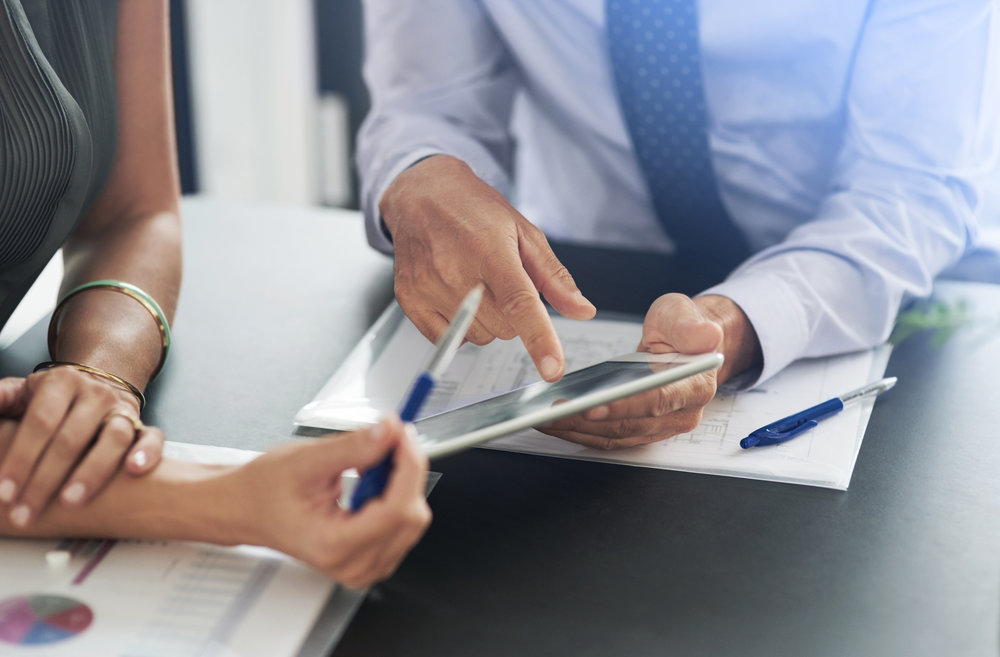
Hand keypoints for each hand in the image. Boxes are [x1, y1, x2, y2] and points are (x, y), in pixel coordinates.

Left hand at [0, 368, 161, 525]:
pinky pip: (153, 437)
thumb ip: (1, 399)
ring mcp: (122, 410)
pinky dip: (147, 453)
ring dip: (92, 472)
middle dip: (45, 479)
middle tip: (25, 512)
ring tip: (70, 502)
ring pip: (113, 438)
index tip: (6, 491)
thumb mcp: (24, 391)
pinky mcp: (143, 425)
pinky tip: (134, 471)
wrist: (100, 380)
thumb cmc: (54, 398)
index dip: (22, 457)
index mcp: (62, 382)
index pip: (40, 422)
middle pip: (71, 438)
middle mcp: (96, 394)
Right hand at [233, 415, 430, 588]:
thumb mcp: (307, 460)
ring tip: (368, 465)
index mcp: (334, 545)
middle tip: (388, 439)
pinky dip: (395, 496)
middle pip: (410, 515)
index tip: (403, 434)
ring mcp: (365, 566)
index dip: (408, 465)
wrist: (249, 509)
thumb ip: (354, 447)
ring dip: (401, 483)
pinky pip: (403, 525)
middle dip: (405, 471)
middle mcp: (354, 564)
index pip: (397, 509)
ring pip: (412, 519)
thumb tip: (390, 431)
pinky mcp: (373, 558)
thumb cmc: (266, 490)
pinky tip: (371, 483)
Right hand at [380, 155, 595, 381]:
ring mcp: (428, 287)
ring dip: (486, 321)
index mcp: (490, 250)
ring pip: (479, 337)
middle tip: (499, 281)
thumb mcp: (524, 233)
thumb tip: (582, 311)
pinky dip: (460, 328)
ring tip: (475, 284)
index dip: (539, 339)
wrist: (422, 195)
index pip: (519, 304)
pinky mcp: (410, 300)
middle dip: (512, 314)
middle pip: (504, 328)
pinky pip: (449, 341)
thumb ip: (554, 277)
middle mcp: (455, 270)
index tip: (552, 368)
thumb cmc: (474, 211)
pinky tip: (456, 296)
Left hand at [539, 294, 760, 448]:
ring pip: (614, 436)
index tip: (591, 405)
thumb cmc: (680, 327)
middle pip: (629, 424)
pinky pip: (608, 438)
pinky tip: (553, 422)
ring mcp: (660, 428)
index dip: (623, 406)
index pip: (656, 401)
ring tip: (543, 418)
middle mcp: (681, 415)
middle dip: (587, 420)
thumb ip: (689, 326)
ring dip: (577, 430)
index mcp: (694, 386)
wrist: (684, 344)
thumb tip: (706, 334)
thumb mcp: (682, 313)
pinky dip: (579, 433)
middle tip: (552, 412)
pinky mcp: (641, 432)